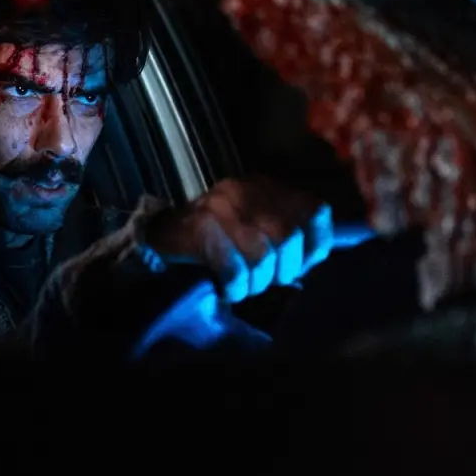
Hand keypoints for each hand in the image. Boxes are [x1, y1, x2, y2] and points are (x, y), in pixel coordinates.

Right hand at [146, 178, 333, 302]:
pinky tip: (225, 288)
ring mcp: (220, 209)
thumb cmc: (212, 240)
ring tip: (242, 285)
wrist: (155, 240)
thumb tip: (319, 252)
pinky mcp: (199, 231)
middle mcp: (243, 191)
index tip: (302, 264)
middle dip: (282, 270)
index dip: (316, 244)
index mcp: (262, 187)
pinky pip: (234, 270)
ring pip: (262, 257)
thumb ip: (286, 232)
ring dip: (254, 282)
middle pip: (289, 238)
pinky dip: (233, 287)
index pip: (314, 211)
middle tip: (264, 280)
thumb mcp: (253, 226)